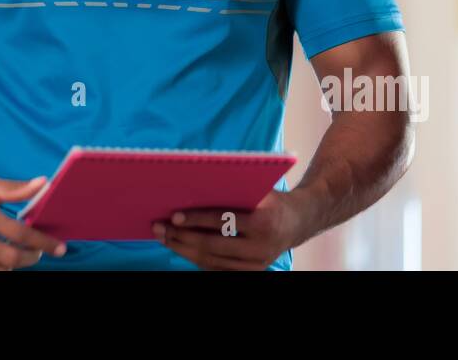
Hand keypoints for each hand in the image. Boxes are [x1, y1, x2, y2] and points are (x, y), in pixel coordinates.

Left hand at [152, 190, 299, 269]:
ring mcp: (256, 264)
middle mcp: (260, 247)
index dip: (197, 219)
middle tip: (159, 228)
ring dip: (184, 250)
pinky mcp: (251, 272)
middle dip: (182, 237)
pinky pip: (217, 269)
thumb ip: (233, 189)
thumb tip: (193, 184)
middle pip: (213, 245)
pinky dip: (197, 259)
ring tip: (164, 238)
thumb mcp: (259, 189)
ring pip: (212, 261)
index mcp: (263, 222)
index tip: (174, 216)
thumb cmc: (271, 200)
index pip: (223, 222)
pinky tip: (181, 248)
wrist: (298, 222)